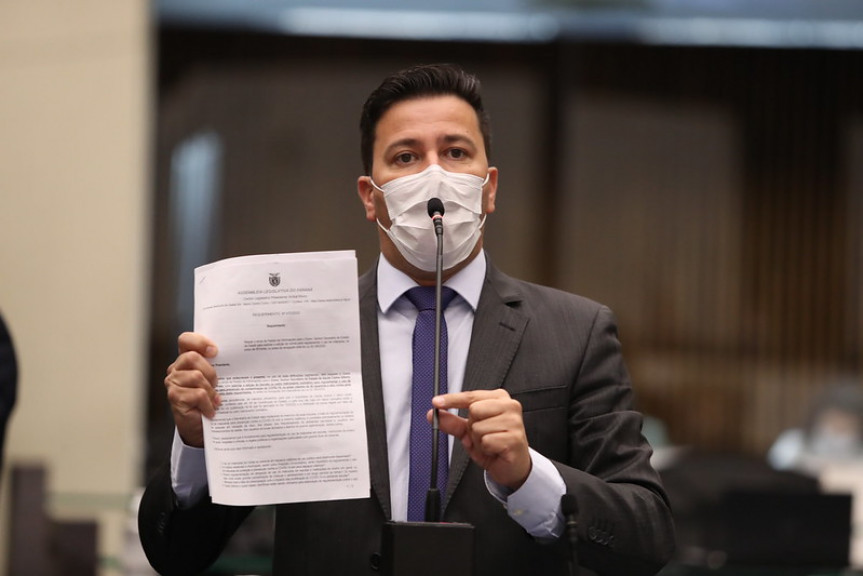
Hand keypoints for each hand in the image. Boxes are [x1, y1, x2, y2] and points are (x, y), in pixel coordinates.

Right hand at [164, 332, 219, 447]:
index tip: (215, 351)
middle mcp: (176, 369)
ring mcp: (173, 383)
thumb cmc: (209, 400)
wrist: (200, 427)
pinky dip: (209, 403)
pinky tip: (211, 409)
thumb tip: (237, 357)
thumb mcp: (215, 380)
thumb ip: (217, 366)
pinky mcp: (174, 397)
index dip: (199, 341)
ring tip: (215, 399)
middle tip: (217, 384)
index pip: (185, 340)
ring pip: (196, 376)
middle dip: (210, 371)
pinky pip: (198, 394)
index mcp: (186, 360)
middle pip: (192, 357)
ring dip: (211, 390)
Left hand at [432, 389, 531, 490]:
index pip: (471, 395)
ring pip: (478, 427)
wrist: (511, 466)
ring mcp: (514, 421)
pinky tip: (495, 449)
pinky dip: (486, 449)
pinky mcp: (515, 438)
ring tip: (490, 443)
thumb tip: (434, 414)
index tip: (436, 402)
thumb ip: (452, 422)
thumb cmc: (494, 445)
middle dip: (472, 427)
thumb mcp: (469, 432)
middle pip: (474, 410)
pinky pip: (486, 441)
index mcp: (499, 399)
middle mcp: (509, 406)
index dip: (452, 399)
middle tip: (482, 435)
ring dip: (479, 440)